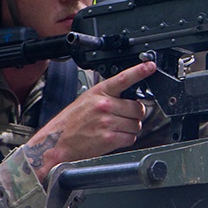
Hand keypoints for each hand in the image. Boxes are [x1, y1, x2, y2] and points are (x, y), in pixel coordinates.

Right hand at [22, 60, 155, 180]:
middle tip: (122, 118)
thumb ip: (108, 96)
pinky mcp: (109, 138)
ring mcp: (107, 122)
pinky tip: (113, 138)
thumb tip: (129, 98)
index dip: (140, 71)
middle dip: (134, 115)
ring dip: (130, 128)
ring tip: (114, 128)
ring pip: (136, 124)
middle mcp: (104, 105)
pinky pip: (131, 138)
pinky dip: (125, 139)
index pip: (123, 78)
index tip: (151, 66)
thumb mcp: (87, 99)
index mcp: (99, 92)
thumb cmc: (71, 122)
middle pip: (138, 108)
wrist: (56, 142)